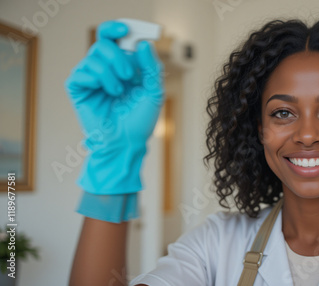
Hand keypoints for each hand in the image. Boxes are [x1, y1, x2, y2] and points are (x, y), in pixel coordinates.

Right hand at [65, 20, 164, 194]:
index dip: (117, 28)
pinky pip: (80, 73)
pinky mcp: (78, 90)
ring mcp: (91, 79)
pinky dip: (95, 78)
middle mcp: (106, 69)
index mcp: (123, 66)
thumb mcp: (153, 92)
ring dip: (110, 72)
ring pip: (93, 57)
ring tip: (119, 91)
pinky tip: (107, 92)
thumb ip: (151, 68)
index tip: (125, 28)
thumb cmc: (140, 120)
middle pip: (103, 43)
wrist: (127, 143)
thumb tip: (143, 44)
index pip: (115, 38)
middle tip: (128, 74)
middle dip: (117, 55)